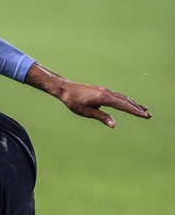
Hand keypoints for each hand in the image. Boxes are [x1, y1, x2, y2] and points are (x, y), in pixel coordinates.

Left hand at [25, 63, 150, 127]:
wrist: (66, 89)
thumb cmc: (73, 102)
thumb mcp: (85, 112)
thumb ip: (101, 117)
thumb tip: (114, 124)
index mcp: (103, 97)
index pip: (123, 105)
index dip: (134, 111)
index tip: (144, 115)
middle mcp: (107, 92)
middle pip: (126, 101)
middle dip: (137, 108)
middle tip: (149, 116)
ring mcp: (106, 91)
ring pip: (123, 98)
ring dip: (133, 104)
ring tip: (144, 110)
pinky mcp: (103, 91)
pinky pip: (118, 96)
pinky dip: (126, 101)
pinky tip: (129, 104)